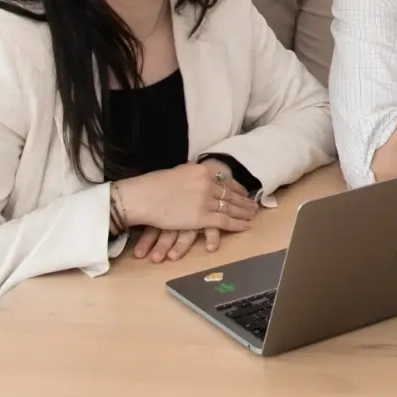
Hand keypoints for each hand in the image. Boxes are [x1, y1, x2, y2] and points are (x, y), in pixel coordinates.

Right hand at [112, 159, 259, 238]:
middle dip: (244, 201)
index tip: (244, 192)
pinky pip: (225, 221)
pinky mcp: (202, 217)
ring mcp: (206, 201)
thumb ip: (191, 173)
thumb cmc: (153, 186)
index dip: (237, 188)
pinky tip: (246, 226)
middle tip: (253, 205)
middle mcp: (208, 184)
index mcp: (202, 171)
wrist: (142, 197)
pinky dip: (237, 224)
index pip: (226, 179)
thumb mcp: (177, 172)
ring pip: (231, 207)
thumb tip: (197, 172)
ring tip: (253, 215)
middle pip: (231, 194)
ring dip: (244, 212)